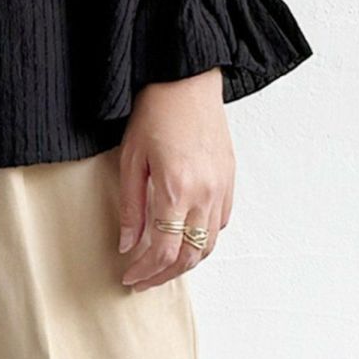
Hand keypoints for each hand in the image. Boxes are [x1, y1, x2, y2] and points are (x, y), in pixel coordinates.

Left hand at [118, 69, 234, 290]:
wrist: (187, 78)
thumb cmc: (156, 112)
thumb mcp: (131, 161)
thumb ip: (131, 208)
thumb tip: (128, 245)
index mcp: (176, 190)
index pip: (164, 251)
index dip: (146, 272)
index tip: (130, 278)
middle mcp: (204, 194)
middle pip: (188, 256)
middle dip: (164, 275)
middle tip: (143, 281)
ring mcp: (221, 188)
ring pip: (207, 245)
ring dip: (185, 263)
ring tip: (162, 267)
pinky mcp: (230, 179)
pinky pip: (220, 224)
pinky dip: (202, 240)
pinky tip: (184, 239)